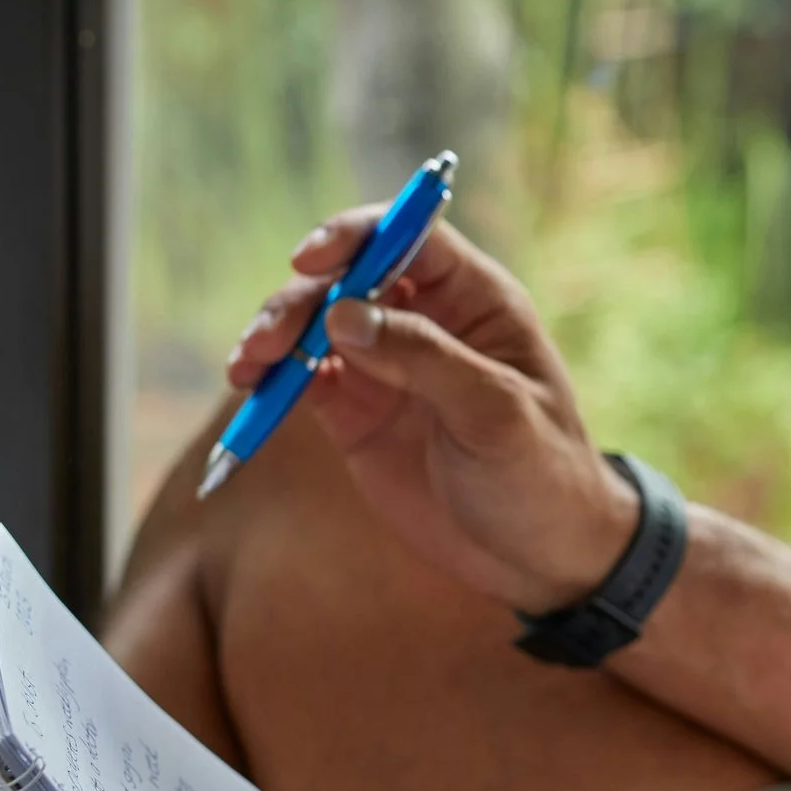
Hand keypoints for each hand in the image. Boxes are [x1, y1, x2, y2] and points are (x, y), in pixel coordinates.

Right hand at [227, 213, 634, 611]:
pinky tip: (251, 385)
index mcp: (478, 301)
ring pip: (318, 322)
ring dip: (277, 331)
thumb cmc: (540, 473)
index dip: (359, 235)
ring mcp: (388, 365)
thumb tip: (344, 312)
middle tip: (271, 337)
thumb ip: (424, 358)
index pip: (412, 238)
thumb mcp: (494, 412)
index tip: (312, 258)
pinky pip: (304, 375)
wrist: (539, 554)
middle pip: (351, 275)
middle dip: (304, 294)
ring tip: (249, 363)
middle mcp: (429, 320)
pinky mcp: (358, 410)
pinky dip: (272, 375)